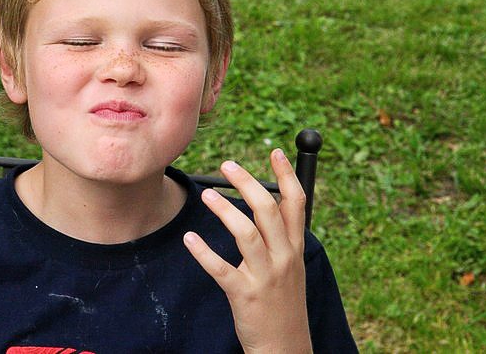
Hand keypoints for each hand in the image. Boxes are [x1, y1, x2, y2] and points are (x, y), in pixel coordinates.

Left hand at [183, 149, 310, 352]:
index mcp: (295, 247)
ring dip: (224, 210)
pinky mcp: (244, 294)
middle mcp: (284, 257)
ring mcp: (265, 276)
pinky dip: (203, 252)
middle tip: (227, 165)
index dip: (286, 174)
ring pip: (246, 233)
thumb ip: (283, 235)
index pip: (296, 202)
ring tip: (206, 195)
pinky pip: (221, 268)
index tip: (275, 151)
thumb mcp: (292, 265)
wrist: (285, 346)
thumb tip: (273, 201)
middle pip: (268, 209)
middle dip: (247, 182)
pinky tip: (189, 238)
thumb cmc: (283, 301)